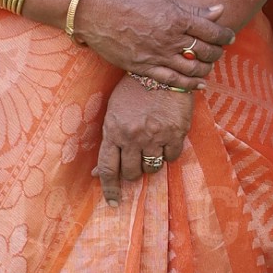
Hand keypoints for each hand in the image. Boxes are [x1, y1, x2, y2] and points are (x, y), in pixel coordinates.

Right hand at [73, 0, 234, 88]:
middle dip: (217, 52)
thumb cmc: (131, 0)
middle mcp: (170, 39)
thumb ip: (192, 8)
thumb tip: (219, 10)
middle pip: (204, 51)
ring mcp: (157, 56)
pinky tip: (201, 84)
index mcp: (176, 18)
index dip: (224, 35)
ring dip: (207, 68)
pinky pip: (172, 81)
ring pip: (192, 68)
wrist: (98, 13)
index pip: (211, 30)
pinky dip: (190, 84)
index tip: (229, 36)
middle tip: (220, 50)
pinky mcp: (144, 68)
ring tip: (210, 65)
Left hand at [97, 72, 194, 203]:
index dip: (109, 189)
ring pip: (152, 168)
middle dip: (133, 172)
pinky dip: (169, 153)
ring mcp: (155, 136)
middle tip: (138, 160)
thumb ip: (108, 141)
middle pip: (131, 173)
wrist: (162, 70)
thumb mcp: (114, 112)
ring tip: (153, 147)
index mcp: (113, 131)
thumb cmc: (134, 90)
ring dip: (151, 163)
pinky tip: (168, 140)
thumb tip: (96, 172)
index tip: (113, 202)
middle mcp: (132, 137)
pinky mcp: (176, 133)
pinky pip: (172, 157)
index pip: (108, 168)